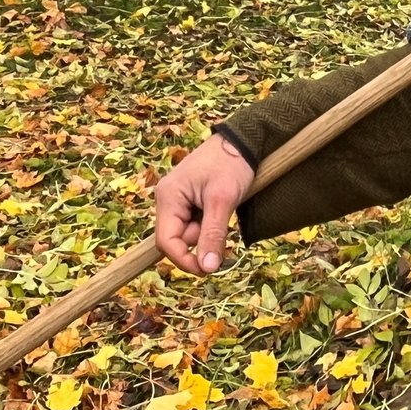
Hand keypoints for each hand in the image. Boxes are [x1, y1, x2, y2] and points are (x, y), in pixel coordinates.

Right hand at [153, 133, 254, 275]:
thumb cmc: (231, 164)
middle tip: (221, 222)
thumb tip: (207, 269)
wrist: (244, 139)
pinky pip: (197, 223)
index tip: (208, 270)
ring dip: (207, 232)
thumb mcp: (222, 201)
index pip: (166, 241)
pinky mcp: (191, 200)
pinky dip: (210, 223)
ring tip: (223, 209)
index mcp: (168, 197)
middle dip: (200, 240)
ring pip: (189, 232)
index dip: (184, 260)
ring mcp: (179, 200)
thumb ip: (213, 235)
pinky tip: (221, 209)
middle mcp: (168, 199)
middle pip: (177, 238)